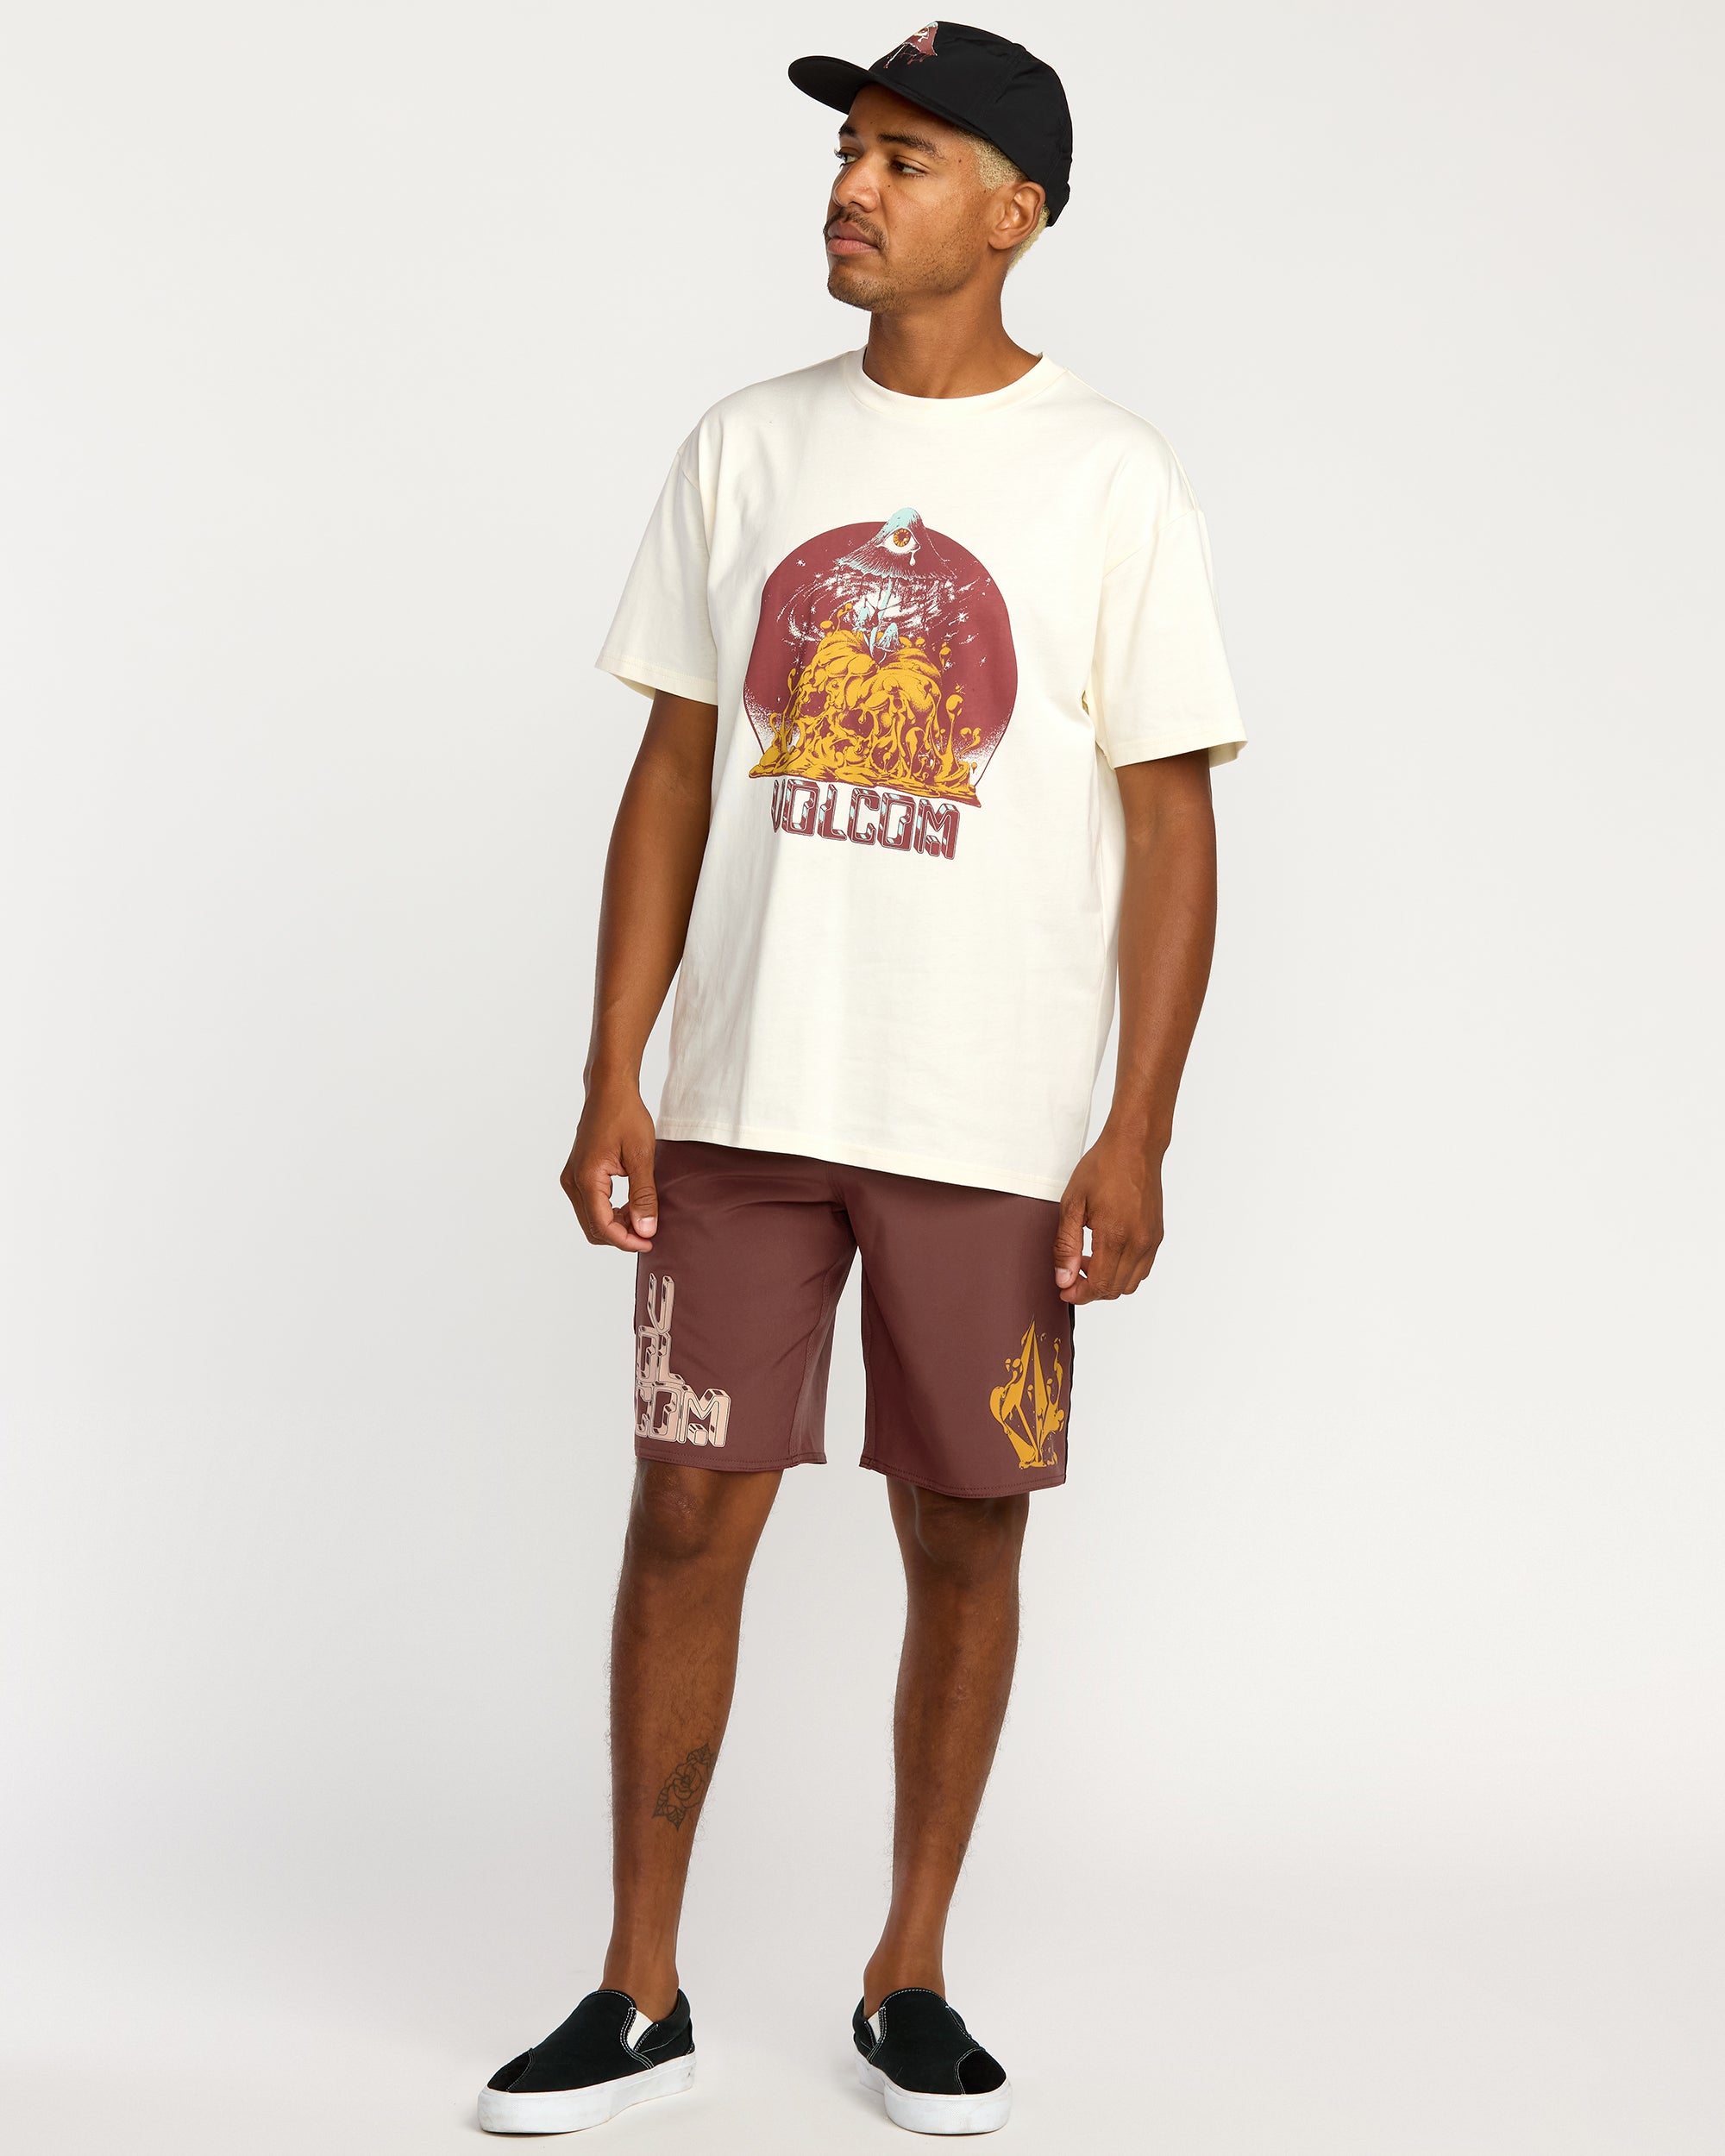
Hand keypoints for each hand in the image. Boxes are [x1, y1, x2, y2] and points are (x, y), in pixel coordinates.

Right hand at [562, 1079, 657, 1251]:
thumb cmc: (625, 1115)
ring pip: (590, 1219)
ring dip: (615, 1226)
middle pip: (592, 1228)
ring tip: (642, 1218)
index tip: (649, 1242)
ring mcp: (571, 1178)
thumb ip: (643, 1195)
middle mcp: (572, 1181)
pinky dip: (608, 1213)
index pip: (602, 1226)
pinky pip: (589, 1205)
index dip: (626, 1241)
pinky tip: (629, 1207)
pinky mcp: (576, 1174)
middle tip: (648, 1233)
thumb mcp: (641, 1155)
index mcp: (586, 1177)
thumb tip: (645, 1229)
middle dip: (620, 1236)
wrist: (609, 1090)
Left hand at [1053, 1128, 1164, 1303]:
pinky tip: (1107, 1252)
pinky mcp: (1157, 1235)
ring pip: (1131, 1284)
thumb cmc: (1103, 1168)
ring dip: (1108, 1281)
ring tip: (1089, 1260)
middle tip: (1072, 1273)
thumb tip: (1064, 1278)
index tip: (1064, 1290)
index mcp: (1115, 1236)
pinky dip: (1124, 1271)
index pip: (1099, 1285)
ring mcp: (1151, 1240)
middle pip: (1115, 1290)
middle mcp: (1138, 1243)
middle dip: (1091, 1290)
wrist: (1135, 1147)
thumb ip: (1066, 1246)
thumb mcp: (1072, 1204)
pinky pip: (1142, 1268)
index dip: (1079, 1294)